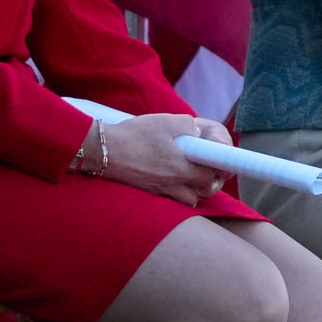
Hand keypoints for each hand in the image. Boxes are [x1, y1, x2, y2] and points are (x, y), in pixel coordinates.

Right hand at [84, 112, 226, 201]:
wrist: (103, 150)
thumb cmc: (134, 134)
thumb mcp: (165, 121)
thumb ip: (188, 125)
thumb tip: (198, 132)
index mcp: (181, 168)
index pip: (210, 177)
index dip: (217, 171)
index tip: (217, 163)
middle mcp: (173, 184)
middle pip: (203, 192)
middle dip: (208, 181)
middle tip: (205, 167)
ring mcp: (160, 191)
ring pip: (188, 200)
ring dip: (194, 190)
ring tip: (190, 175)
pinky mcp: (148, 192)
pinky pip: (171, 199)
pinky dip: (177, 194)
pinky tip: (172, 180)